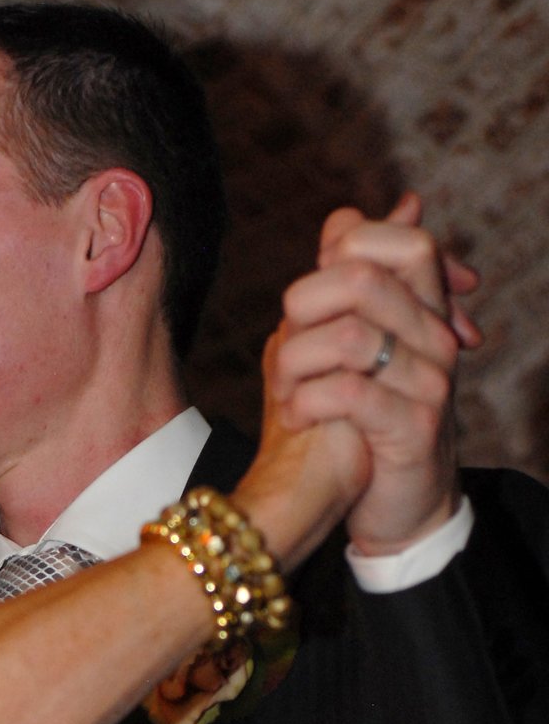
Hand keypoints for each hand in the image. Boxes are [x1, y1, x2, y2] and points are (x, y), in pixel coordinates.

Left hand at [271, 195, 478, 554]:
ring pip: (347, 335)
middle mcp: (437, 338)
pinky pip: (349, 392)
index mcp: (426, 312)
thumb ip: (347, 283)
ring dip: (294, 363)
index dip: (347, 251)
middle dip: (303, 306)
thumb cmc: (365, 423)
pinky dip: (306, 402)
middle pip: (363, 278)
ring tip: (285, 390)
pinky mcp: (413, 428)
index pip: (404, 242)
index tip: (315, 295)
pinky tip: (295, 418)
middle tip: (287, 341)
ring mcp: (431, 382)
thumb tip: (344, 217)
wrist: (398, 506)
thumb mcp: (352, 346)